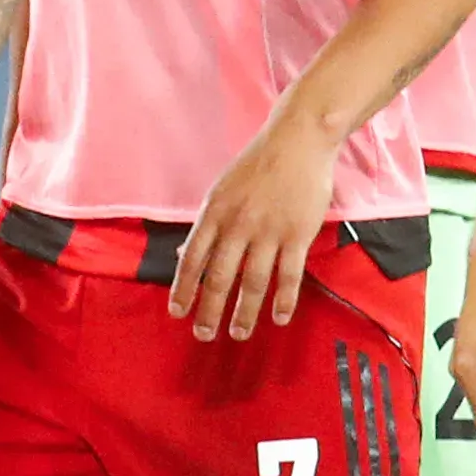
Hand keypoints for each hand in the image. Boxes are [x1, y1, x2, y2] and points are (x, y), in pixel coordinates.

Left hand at [172, 114, 337, 342]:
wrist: (298, 140)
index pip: (192, 258)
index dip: (183, 288)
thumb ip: (206, 225)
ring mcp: (268, 231)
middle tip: (204, 335)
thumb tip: (181, 255)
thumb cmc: (257, 165)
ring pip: (253, 282)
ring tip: (239, 334)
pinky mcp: (297, 235)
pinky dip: (284, 300)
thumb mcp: (221, 190)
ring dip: (244, 313)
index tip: (177, 313)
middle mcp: (238, 225)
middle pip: (219, 277)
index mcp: (214, 212)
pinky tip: (279, 317)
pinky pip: (289, 275)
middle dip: (209, 311)